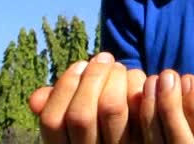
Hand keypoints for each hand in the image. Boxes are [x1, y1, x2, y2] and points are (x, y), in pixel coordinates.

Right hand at [29, 52, 146, 143]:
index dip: (65, 87)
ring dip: (116, 77)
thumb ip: (58, 108)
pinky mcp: (147, 141)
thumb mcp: (79, 124)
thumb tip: (35, 97)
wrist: (158, 138)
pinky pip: (143, 107)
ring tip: (121, 68)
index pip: (51, 120)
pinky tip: (142, 78)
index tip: (81, 64)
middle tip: (105, 58)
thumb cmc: (108, 126)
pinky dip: (140, 85)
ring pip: (111, 107)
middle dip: (91, 77)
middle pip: (80, 114)